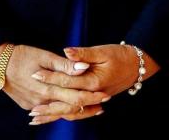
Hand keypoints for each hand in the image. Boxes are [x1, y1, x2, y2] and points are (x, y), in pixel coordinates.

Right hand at [0, 44, 109, 125]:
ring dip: (75, 111)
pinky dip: (59, 111)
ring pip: (59, 112)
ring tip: (91, 109)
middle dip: (88, 107)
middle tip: (103, 105)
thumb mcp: (44, 56)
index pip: (75, 97)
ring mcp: (33, 104)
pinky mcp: (27, 104)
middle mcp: (41, 100)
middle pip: (69, 108)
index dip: (91, 97)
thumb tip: (84, 68)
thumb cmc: (21, 55)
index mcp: (48, 87)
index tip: (105, 95)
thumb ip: (64, 65)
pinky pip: (47, 111)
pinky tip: (69, 109)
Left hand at [28, 44, 159, 124]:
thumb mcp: (103, 51)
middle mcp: (93, 94)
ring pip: (71, 112)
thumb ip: (83, 54)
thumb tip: (66, 52)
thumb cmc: (120, 56)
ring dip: (54, 115)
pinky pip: (78, 112)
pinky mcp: (95, 101)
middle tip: (30, 108)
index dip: (51, 77)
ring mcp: (95, 100)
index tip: (35, 74)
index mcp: (94, 81)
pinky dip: (64, 115)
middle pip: (66, 102)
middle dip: (48, 105)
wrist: (138, 66)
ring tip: (36, 117)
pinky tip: (53, 116)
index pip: (67, 80)